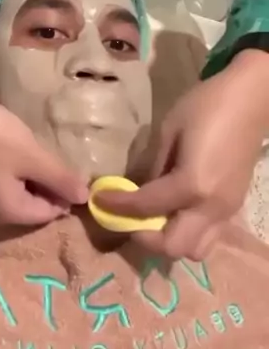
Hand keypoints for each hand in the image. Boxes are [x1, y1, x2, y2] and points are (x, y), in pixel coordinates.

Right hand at [0, 55, 87, 224]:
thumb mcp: (35, 158)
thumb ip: (62, 180)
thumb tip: (87, 198)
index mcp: (9, 213)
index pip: (50, 213)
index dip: (66, 192)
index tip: (73, 166)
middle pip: (36, 204)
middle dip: (51, 183)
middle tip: (57, 156)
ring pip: (25, 189)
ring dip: (38, 173)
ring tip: (42, 151)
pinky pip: (12, 179)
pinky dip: (23, 167)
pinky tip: (25, 148)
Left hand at [93, 50, 268, 259]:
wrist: (250, 99)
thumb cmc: (206, 105)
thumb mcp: (170, 130)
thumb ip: (153, 166)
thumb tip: (136, 189)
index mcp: (192, 185)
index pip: (146, 207)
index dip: (117, 206)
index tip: (97, 201)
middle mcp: (211, 207)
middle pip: (173, 247)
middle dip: (145, 238)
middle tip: (129, 217)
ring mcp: (226, 211)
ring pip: (195, 250)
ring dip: (169, 240)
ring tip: (154, 215)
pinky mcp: (234, 206)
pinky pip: (209, 235)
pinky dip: (187, 231)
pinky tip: (175, 208)